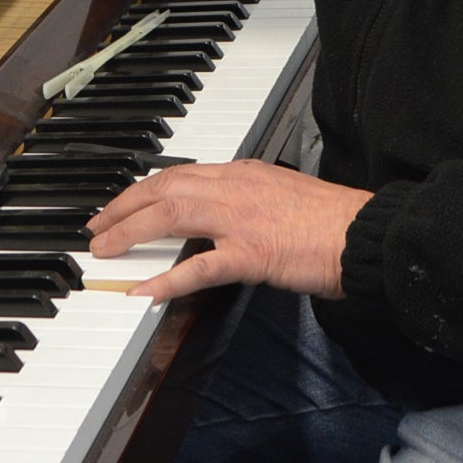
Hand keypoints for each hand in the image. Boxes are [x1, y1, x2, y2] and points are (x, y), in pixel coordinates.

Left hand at [86, 160, 370, 301]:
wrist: (365, 235)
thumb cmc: (332, 222)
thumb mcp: (281, 194)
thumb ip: (246, 198)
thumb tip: (217, 215)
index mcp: (242, 173)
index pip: (177, 174)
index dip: (141, 190)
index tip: (119, 204)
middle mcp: (234, 188)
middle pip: (161, 189)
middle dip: (122, 207)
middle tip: (97, 227)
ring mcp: (240, 220)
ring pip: (169, 216)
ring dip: (129, 233)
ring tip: (105, 250)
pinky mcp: (251, 254)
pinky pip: (199, 266)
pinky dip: (167, 278)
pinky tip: (144, 289)